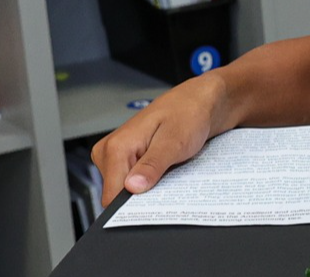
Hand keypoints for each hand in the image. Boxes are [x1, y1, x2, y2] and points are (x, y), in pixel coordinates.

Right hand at [91, 73, 228, 205]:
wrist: (199, 102)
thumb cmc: (189, 113)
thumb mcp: (174, 142)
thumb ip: (152, 165)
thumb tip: (132, 187)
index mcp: (116, 147)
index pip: (111, 196)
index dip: (132, 208)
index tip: (153, 209)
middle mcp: (110, 152)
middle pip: (118, 196)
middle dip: (143, 198)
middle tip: (169, 185)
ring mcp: (117, 157)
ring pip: (126, 191)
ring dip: (149, 190)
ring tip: (170, 173)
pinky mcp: (127, 160)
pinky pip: (134, 182)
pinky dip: (151, 183)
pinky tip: (168, 172)